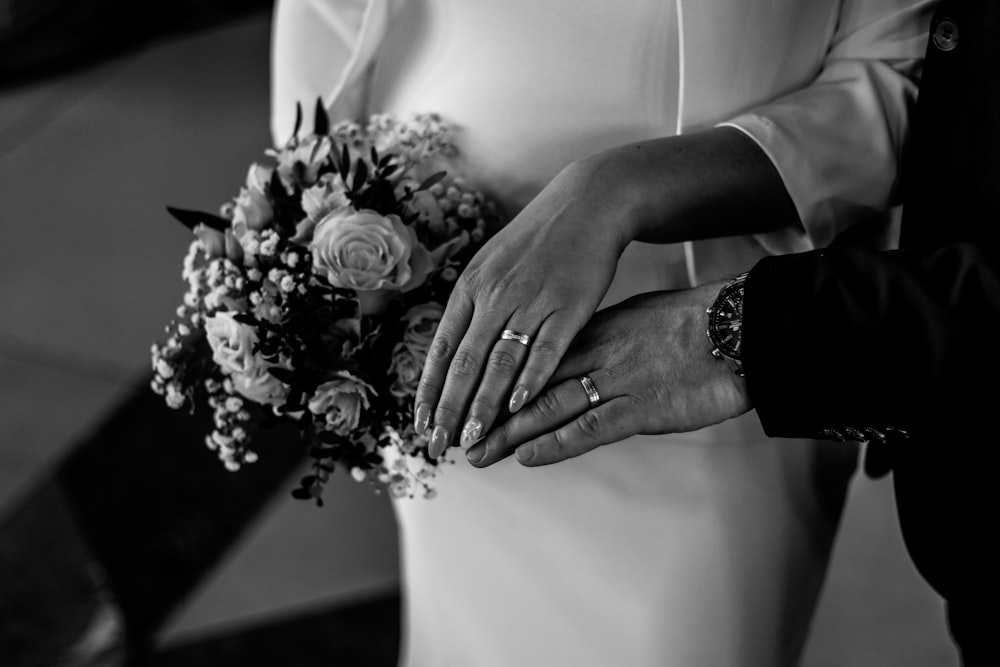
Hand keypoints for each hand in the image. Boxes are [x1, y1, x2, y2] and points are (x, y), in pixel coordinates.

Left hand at [416, 158, 636, 457]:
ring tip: (474, 439)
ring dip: (485, 404)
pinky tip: (519, 406)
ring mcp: (531, 299)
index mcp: (471, 287)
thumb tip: (453, 350)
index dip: (430, 390)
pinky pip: (547, 348)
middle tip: (438, 445)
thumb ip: (473, 307)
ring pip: (500, 361)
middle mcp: (494, 295)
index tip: (420, 424)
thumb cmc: (538, 242)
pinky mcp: (569, 304)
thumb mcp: (493, 266)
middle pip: (466, 361)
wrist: (587, 203)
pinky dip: (531, 379)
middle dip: (450, 409)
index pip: (443, 349)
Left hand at [465, 284, 751, 466]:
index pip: (534, 358)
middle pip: (528, 385)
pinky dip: (553, 444)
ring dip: (508, 434)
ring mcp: (615, 380)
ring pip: (547, 408)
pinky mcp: (640, 408)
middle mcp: (595, 352)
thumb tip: (579, 348)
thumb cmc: (696, 322)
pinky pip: (587, 428)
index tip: (472, 397)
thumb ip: (604, 334)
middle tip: (457, 434)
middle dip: (488, 413)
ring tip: (477, 453)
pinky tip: (526, 457)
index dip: (499, 381)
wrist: (741, 327)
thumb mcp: (639, 317)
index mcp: (594, 328)